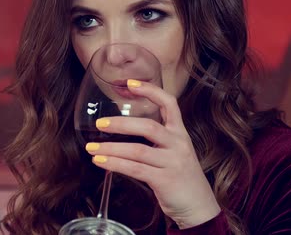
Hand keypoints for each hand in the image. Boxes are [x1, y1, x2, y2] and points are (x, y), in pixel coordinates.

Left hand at [85, 79, 220, 228]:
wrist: (198, 207)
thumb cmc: (179, 177)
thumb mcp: (171, 152)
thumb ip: (153, 140)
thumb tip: (119, 128)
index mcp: (180, 133)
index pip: (169, 104)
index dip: (150, 91)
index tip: (130, 83)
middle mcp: (179, 144)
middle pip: (149, 127)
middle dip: (121, 123)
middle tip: (99, 123)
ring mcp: (173, 162)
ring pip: (138, 150)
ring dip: (111, 148)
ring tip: (91, 147)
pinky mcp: (166, 180)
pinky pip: (136, 169)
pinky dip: (115, 164)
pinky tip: (100, 162)